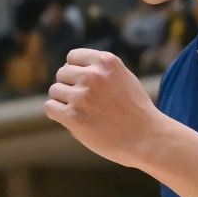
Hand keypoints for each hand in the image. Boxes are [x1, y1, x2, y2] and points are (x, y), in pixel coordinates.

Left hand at [44, 49, 167, 168]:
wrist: (147, 138)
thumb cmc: (137, 112)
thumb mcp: (124, 79)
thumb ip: (102, 71)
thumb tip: (72, 70)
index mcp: (106, 62)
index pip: (72, 57)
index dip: (75, 72)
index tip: (83, 85)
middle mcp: (92, 75)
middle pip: (62, 73)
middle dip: (69, 87)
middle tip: (85, 103)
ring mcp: (82, 95)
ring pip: (54, 91)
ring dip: (63, 101)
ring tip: (81, 113)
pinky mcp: (73, 116)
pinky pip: (50, 107)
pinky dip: (56, 113)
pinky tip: (70, 120)